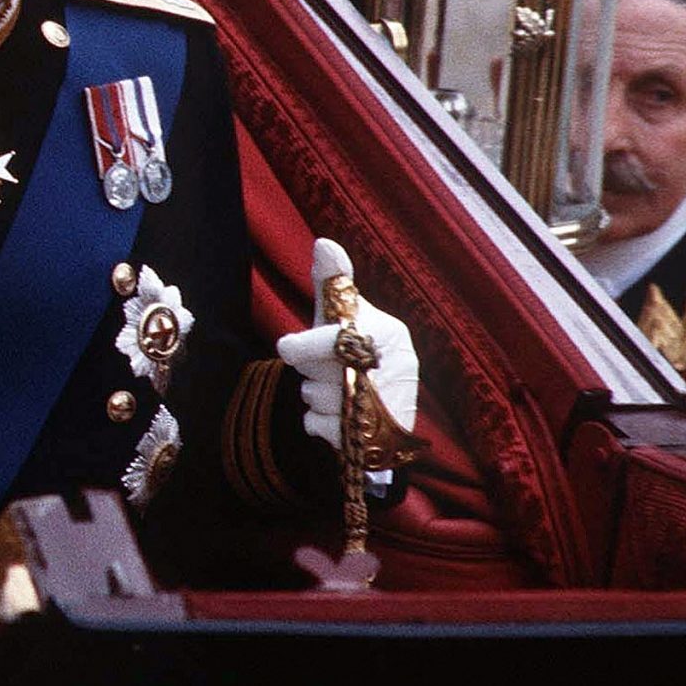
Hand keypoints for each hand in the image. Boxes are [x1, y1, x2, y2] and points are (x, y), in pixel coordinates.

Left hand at [275, 239, 417, 450]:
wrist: (378, 407)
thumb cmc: (355, 348)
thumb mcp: (343, 313)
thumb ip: (333, 282)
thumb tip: (323, 242)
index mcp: (389, 336)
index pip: (333, 341)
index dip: (302, 347)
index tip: (288, 346)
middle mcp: (396, 372)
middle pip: (323, 374)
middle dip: (312, 371)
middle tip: (327, 370)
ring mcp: (387, 410)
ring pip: (319, 401)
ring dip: (315, 396)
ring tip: (336, 390)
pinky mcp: (374, 443)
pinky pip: (319, 428)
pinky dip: (316, 422)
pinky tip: (332, 415)